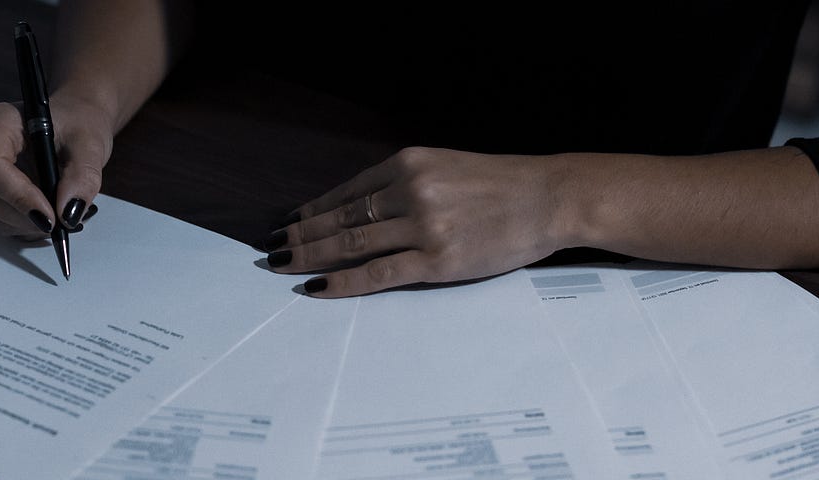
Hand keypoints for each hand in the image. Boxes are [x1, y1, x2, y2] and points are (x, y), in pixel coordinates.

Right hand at [0, 95, 113, 240]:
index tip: (50, 216)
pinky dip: (29, 226)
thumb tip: (67, 213)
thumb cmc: (78, 124)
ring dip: (31, 224)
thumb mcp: (90, 145)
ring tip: (63, 212)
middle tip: (65, 219)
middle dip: (29, 216)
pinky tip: (51, 212)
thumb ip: (82, 177)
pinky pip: (0, 220)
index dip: (18, 196)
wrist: (76, 126)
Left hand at [265, 147, 575, 296]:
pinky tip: (318, 287)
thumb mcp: (445, 168)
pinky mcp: (437, 260)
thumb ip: (405, 185)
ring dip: (311, 257)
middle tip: (270, 250)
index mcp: (408, 163)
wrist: (548, 199)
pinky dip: (342, 282)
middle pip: (339, 218)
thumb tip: (358, 211)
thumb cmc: (501, 186)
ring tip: (283, 267)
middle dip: (300, 236)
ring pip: (350, 245)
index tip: (288, 223)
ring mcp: (422, 226)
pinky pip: (377, 274)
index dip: (311, 210)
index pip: (346, 192)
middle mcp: (410, 190)